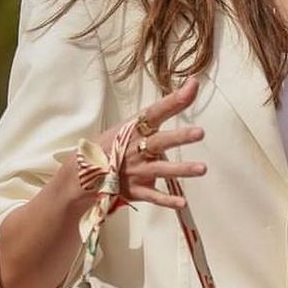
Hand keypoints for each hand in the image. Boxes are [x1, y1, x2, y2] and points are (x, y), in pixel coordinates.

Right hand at [96, 79, 205, 210]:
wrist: (84, 174)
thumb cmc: (116, 145)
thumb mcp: (133, 124)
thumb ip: (165, 108)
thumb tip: (192, 85)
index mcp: (134, 129)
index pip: (155, 112)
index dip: (173, 101)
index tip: (192, 87)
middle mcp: (135, 148)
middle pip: (159, 141)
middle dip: (179, 137)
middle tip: (200, 132)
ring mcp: (135, 170)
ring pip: (160, 169)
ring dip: (181, 169)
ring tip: (202, 169)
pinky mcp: (134, 190)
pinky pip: (153, 196)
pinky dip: (167, 200)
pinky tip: (182, 202)